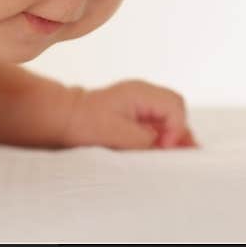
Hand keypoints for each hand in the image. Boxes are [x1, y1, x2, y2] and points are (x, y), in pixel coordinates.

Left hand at [63, 80, 198, 149]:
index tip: (165, 147)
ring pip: (170, 114)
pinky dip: (162, 133)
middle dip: (179, 130)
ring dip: (172, 133)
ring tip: (167, 154)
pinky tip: (158, 148)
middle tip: (173, 153)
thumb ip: (147, 141)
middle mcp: (144, 93)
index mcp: (141, 93)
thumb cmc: (86, 124)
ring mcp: (141, 100)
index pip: (174, 106)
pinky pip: (159, 120)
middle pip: (176, 107)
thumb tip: (169, 148)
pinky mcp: (137, 111)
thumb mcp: (118, 135)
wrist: (66, 118)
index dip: (176, 129)